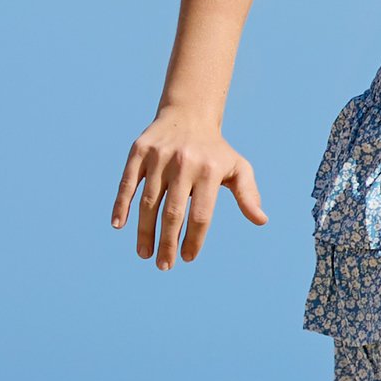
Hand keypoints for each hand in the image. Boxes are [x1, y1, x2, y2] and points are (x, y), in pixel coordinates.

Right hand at [113, 109, 265, 268]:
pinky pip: (128, 183)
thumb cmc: (215, 151)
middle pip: (173, 213)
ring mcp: (159, 158)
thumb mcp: (238, 168)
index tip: (188, 258)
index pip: (201, 215)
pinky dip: (121, 204)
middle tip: (163, 266)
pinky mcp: (139, 152)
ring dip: (144, 231)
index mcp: (209, 171)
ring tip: (145, 253)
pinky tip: (119, 224)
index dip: (194, 239)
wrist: (189, 114)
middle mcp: (184, 164)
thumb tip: (261, 220)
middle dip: (167, 243)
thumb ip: (248, 195)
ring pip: (148, 202)